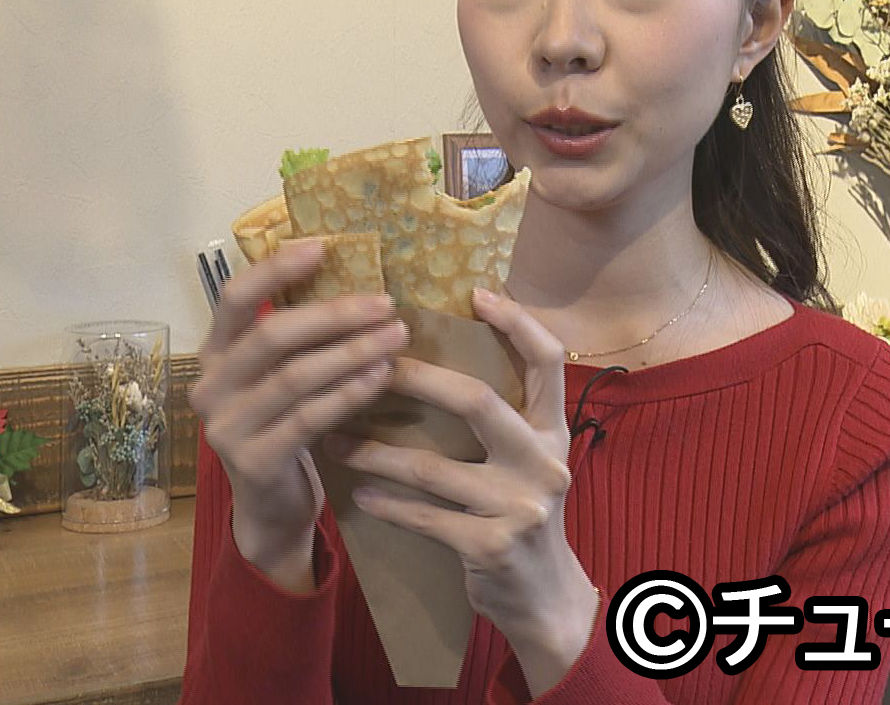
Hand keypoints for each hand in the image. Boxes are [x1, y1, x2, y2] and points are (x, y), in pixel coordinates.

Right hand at [188, 237, 410, 565]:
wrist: (271, 508)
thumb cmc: (285, 426)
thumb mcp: (281, 377)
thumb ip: (297, 339)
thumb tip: (357, 280)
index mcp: (214, 354)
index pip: (234, 298)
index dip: (275, 270)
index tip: (322, 247)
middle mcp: (210, 386)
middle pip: (272, 335)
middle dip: (334, 315)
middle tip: (385, 302)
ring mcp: (226, 427)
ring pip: (295, 377)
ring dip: (351, 352)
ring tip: (396, 336)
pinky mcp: (252, 462)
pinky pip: (308, 418)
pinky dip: (348, 394)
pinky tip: (381, 377)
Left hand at [318, 285, 598, 688]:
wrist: (544, 596)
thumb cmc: (520, 512)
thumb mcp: (526, 458)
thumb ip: (502, 415)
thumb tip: (436, 353)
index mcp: (554, 428)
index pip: (548, 359)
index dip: (517, 323)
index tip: (477, 292)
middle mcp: (544, 460)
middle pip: (479, 401)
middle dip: (420, 379)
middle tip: (372, 363)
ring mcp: (521, 505)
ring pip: (434, 466)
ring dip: (377, 451)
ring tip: (335, 439)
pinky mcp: (491, 546)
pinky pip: (426, 517)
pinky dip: (389, 503)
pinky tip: (359, 492)